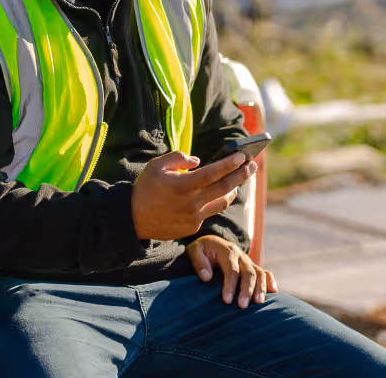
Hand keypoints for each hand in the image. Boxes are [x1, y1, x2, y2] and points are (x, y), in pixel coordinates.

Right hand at [131, 151, 256, 240]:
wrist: (133, 220)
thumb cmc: (145, 189)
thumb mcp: (157, 165)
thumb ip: (179, 158)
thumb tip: (198, 161)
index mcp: (184, 185)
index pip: (214, 173)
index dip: (230, 164)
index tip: (243, 156)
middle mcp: (193, 202)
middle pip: (225, 187)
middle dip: (241, 175)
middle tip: (253, 165)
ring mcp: (194, 217)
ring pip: (222, 202)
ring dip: (233, 190)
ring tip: (239, 180)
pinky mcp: (193, 227)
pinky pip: (209, 212)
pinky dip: (214, 201)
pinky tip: (217, 194)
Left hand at [186, 234, 277, 307]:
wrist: (211, 242)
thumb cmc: (202, 250)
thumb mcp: (194, 250)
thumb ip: (199, 262)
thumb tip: (206, 277)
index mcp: (227, 250)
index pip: (231, 269)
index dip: (230, 284)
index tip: (226, 300)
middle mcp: (240, 255)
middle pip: (248, 272)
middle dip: (246, 289)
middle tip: (242, 306)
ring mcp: (248, 261)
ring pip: (259, 273)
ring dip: (260, 288)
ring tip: (259, 303)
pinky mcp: (252, 267)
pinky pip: (264, 272)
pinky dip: (270, 281)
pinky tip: (274, 291)